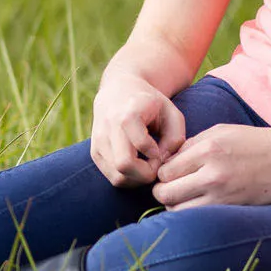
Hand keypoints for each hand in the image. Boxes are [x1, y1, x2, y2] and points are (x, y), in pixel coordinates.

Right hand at [90, 71, 185, 187]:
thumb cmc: (151, 105)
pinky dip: (130, 179)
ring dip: (138, 179)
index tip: (162, 150)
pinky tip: (138, 166)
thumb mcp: (171, 113)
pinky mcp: (95, 154)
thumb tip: (162, 162)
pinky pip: (113, 178)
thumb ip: (176, 138)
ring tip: (148, 165)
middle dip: (146, 173)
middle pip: (124, 165)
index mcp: (127, 114)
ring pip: (118, 177)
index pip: (141, 145)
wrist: (119, 91)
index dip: (157, 155)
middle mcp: (108, 129)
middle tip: (156, 163)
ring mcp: (98, 142)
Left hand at [154, 122, 270, 209]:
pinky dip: (191, 214)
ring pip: (177, 211)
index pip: (165, 170)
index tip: (170, 173)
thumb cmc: (254, 142)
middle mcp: (213, 173)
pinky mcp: (233, 209)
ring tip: (184, 198)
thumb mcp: (220, 132)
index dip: (162, 173)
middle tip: (170, 188)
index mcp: (209, 149)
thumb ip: (190, 146)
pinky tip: (199, 205)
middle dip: (162, 192)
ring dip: (175, 206)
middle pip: (165, 193)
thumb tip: (164, 164)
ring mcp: (223, 195)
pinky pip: (198, 218)